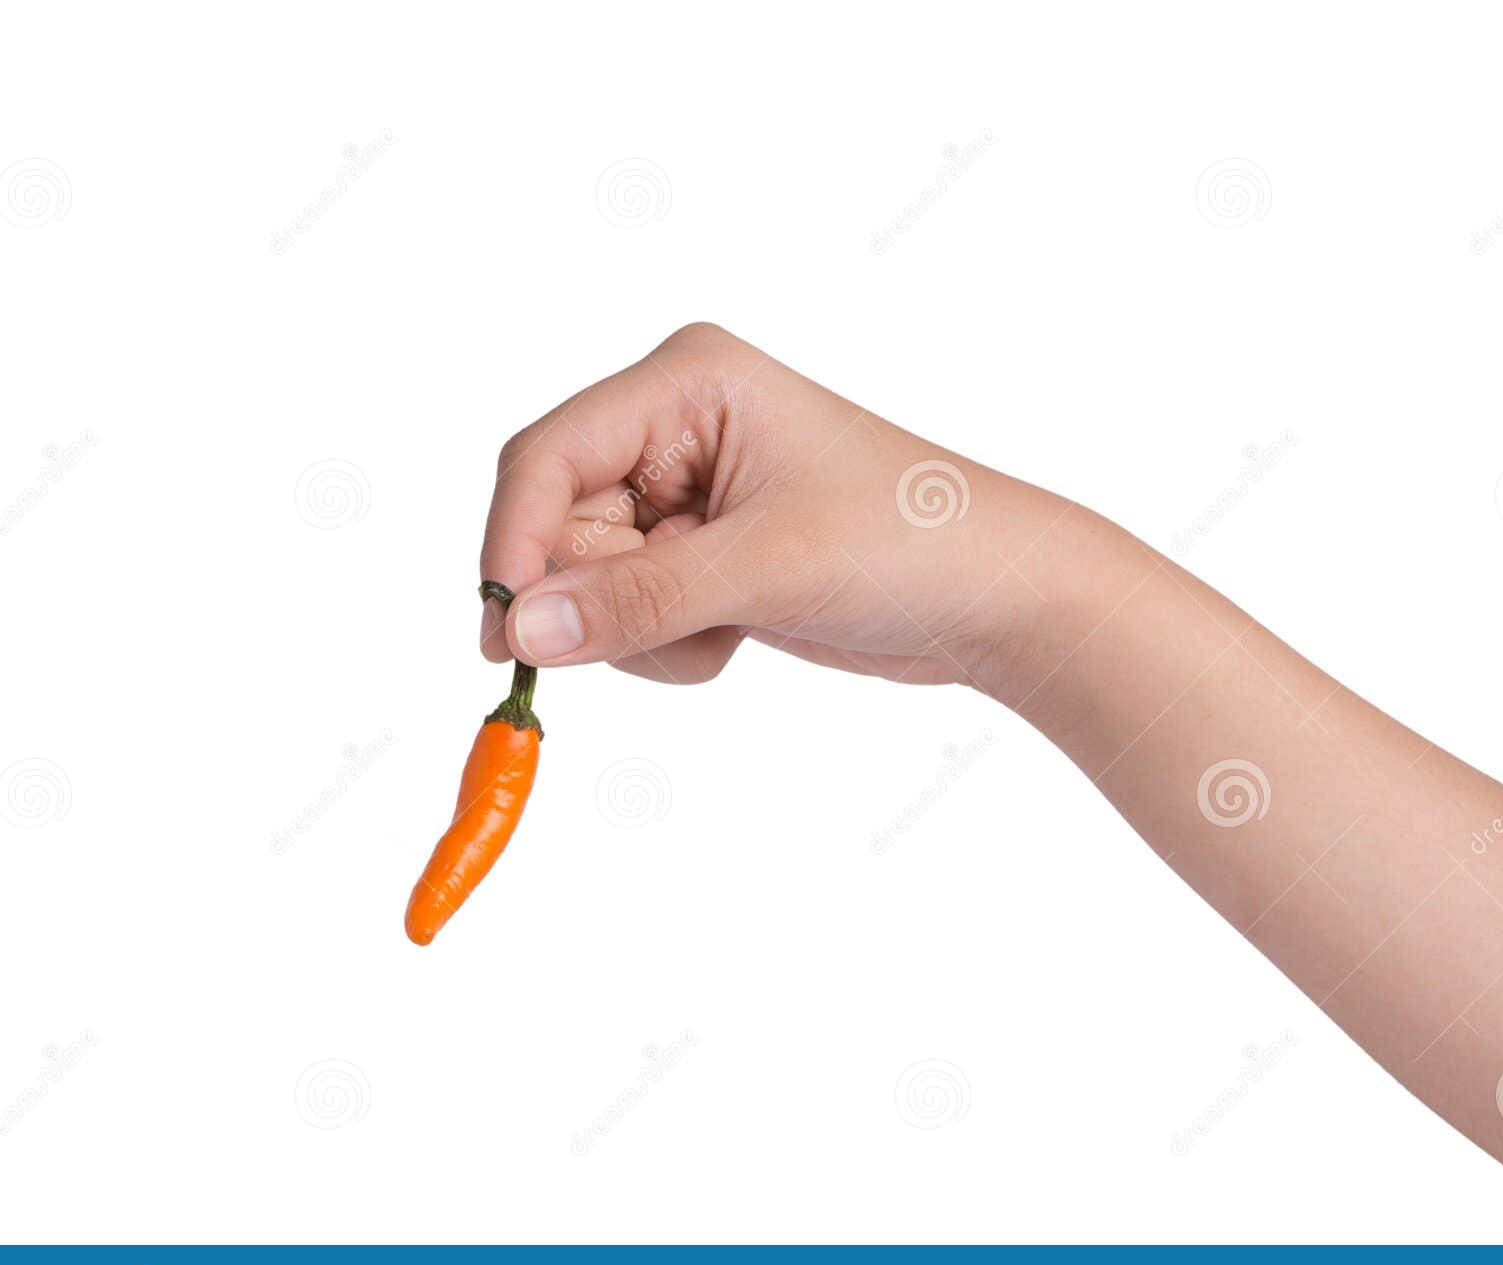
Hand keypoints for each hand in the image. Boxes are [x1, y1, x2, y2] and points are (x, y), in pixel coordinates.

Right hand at [480, 323, 1068, 691]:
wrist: (998, 597)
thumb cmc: (910, 543)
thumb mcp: (768, 566)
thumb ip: (637, 599)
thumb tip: (522, 630)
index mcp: (687, 382)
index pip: (548, 456)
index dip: (516, 544)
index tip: (505, 637)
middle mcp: (674, 427)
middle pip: (558, 526)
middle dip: (603, 599)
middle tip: (685, 627)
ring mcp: (686, 495)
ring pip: (588, 583)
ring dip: (643, 631)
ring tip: (733, 624)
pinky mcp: (702, 555)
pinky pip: (630, 615)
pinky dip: (669, 645)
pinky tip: (742, 632)